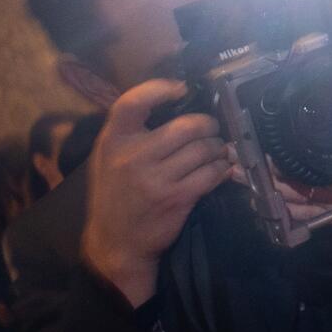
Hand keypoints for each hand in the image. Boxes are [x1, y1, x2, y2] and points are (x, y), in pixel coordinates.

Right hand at [82, 80, 232, 306]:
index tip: (181, 88)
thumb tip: (175, 107)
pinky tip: (222, 169)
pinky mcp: (177, 198)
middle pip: (185, 126)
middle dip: (208, 125)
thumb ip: (132, 134)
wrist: (116, 242)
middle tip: (212, 129)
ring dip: (218, 148)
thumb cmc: (116, 196)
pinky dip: (222, 169)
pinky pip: (211, 174)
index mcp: (112, 141)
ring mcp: (155, 178)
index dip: (159, 88)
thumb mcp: (109, 159)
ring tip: (218, 151)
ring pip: (203, 149)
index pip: (131, 102)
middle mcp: (132, 156)